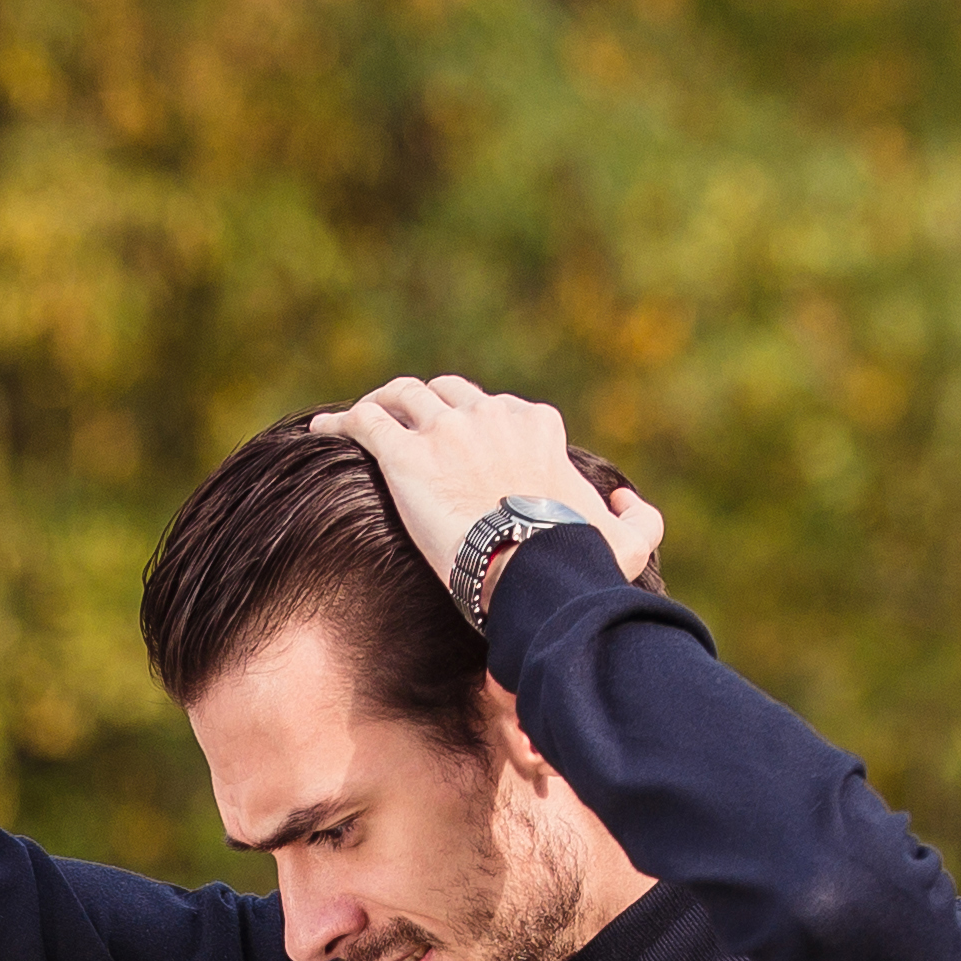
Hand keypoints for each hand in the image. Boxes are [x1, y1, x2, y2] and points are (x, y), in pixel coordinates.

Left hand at [306, 375, 668, 597]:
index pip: (501, 409)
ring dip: (382, 404)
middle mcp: (490, 415)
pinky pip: (363, 423)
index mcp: (536, 426)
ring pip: (403, 396)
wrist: (533, 568)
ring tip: (361, 422)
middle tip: (406, 427)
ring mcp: (445, 430)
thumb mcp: (627, 544)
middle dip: (427, 405)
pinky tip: (320, 433)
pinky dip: (341, 422)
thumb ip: (640, 520)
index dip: (478, 424)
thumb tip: (629, 501)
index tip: (462, 446)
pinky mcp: (405, 455)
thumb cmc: (579, 562)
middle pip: (448, 392)